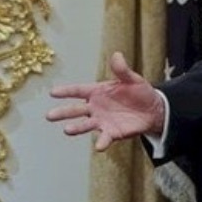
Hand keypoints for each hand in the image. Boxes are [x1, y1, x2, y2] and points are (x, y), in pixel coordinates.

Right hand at [46, 51, 165, 150]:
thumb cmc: (139, 92)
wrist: (152, 110)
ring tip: (67, 130)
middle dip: (63, 112)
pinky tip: (99, 146)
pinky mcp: (112, 133)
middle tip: (49, 116)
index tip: (52, 92)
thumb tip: (117, 55)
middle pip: (76, 110)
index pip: (78, 91)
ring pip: (85, 124)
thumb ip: (122, 70)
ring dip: (77, 128)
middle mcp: (95, 107)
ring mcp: (102, 121)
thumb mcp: (132, 79)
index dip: (66, 91)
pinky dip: (102, 142)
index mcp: (97, 92)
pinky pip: (105, 138)